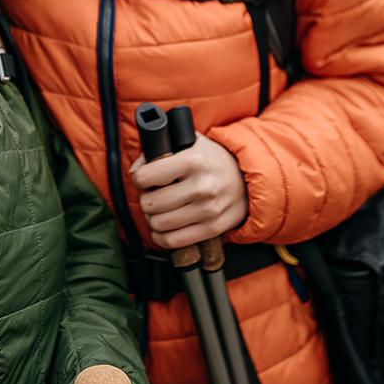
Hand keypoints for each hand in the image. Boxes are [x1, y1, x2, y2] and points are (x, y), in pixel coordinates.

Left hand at [130, 132, 246, 249]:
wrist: (247, 178)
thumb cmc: (212, 159)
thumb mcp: (188, 143)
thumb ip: (159, 149)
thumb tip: (136, 169)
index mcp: (193, 160)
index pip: (146, 177)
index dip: (139, 179)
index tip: (144, 179)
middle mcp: (202, 186)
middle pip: (150, 204)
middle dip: (146, 200)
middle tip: (152, 196)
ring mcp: (209, 209)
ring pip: (159, 223)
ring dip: (153, 219)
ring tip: (159, 211)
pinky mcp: (213, 228)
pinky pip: (175, 240)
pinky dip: (162, 238)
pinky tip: (163, 229)